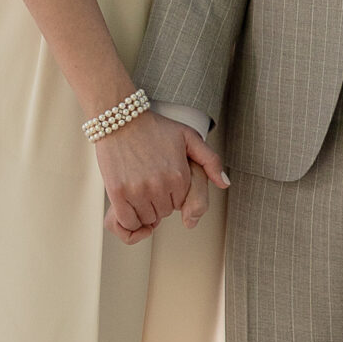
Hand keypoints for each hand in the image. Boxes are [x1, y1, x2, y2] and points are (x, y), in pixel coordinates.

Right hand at [98, 112, 227, 240]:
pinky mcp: (117, 193)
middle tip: (150, 182)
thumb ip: (211, 160)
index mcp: (178, 175)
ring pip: (147, 218)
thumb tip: (225, 184)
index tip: (164, 179)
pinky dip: (130, 219)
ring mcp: (137, 190)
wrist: (120, 119)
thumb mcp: (188, 137)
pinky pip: (127, 222)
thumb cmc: (154, 128)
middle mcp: (159, 185)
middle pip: (164, 213)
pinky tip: (129, 203)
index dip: (172, 193)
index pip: (182, 203)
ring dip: (144, 210)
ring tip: (139, 189)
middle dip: (159, 202)